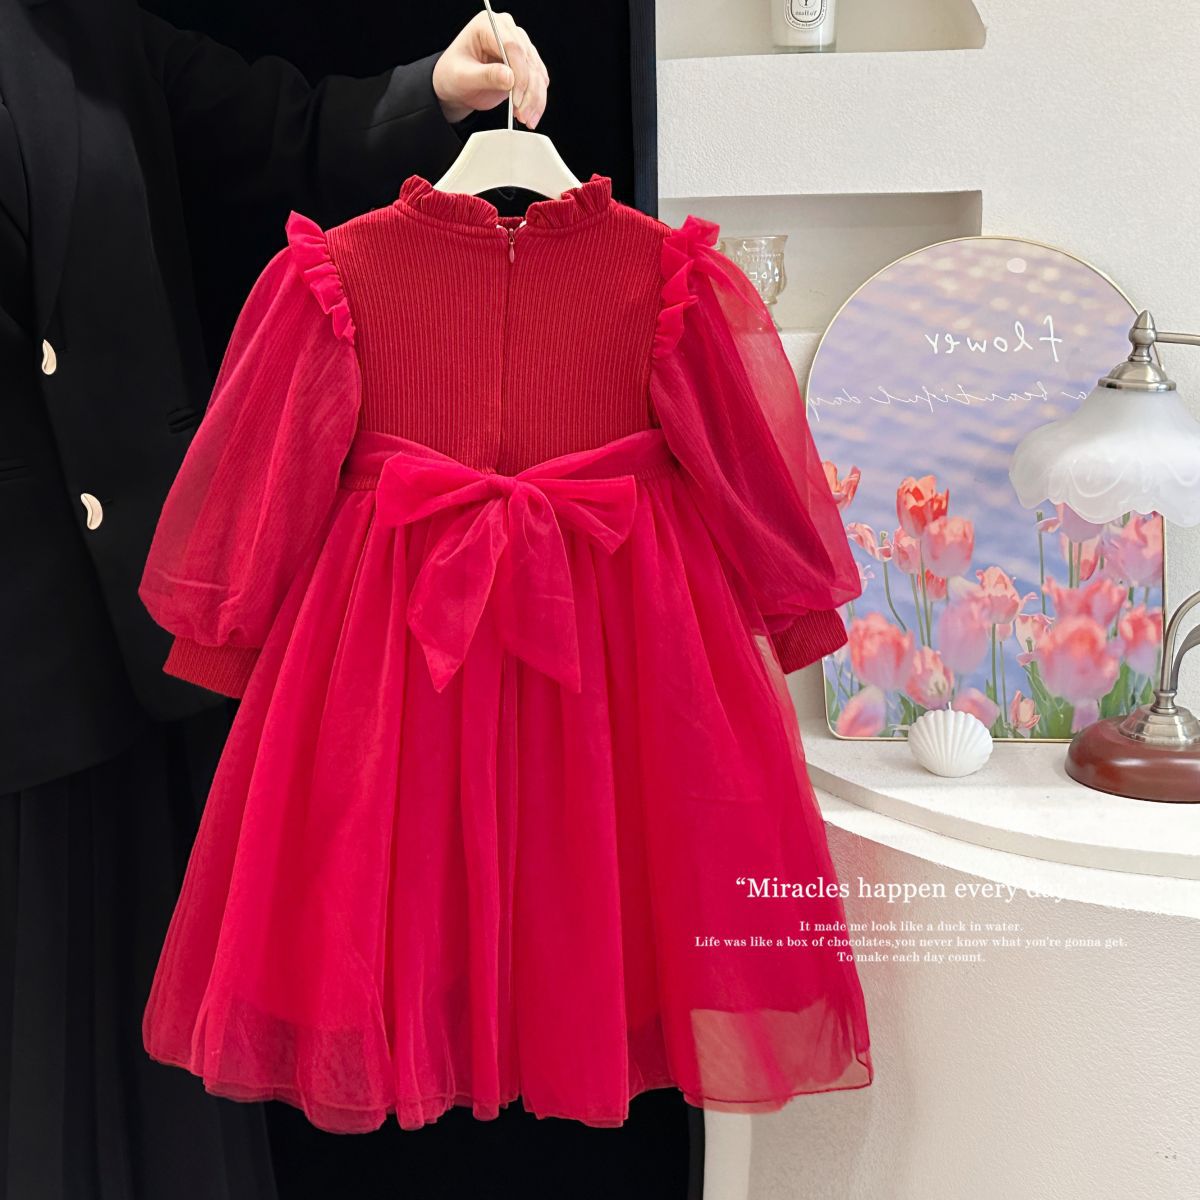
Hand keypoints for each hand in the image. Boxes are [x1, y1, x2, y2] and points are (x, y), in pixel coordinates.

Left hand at [432, 10, 548, 128]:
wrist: (456, 85)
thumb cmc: (453, 75)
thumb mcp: (463, 77)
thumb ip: (486, 76)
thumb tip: (510, 78)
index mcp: (487, 25)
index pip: (512, 46)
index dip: (519, 74)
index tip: (516, 99)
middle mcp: (506, 30)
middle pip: (528, 60)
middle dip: (529, 92)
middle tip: (523, 115)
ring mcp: (518, 45)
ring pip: (537, 72)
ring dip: (536, 98)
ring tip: (527, 119)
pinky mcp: (525, 62)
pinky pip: (539, 79)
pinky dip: (537, 99)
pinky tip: (530, 113)